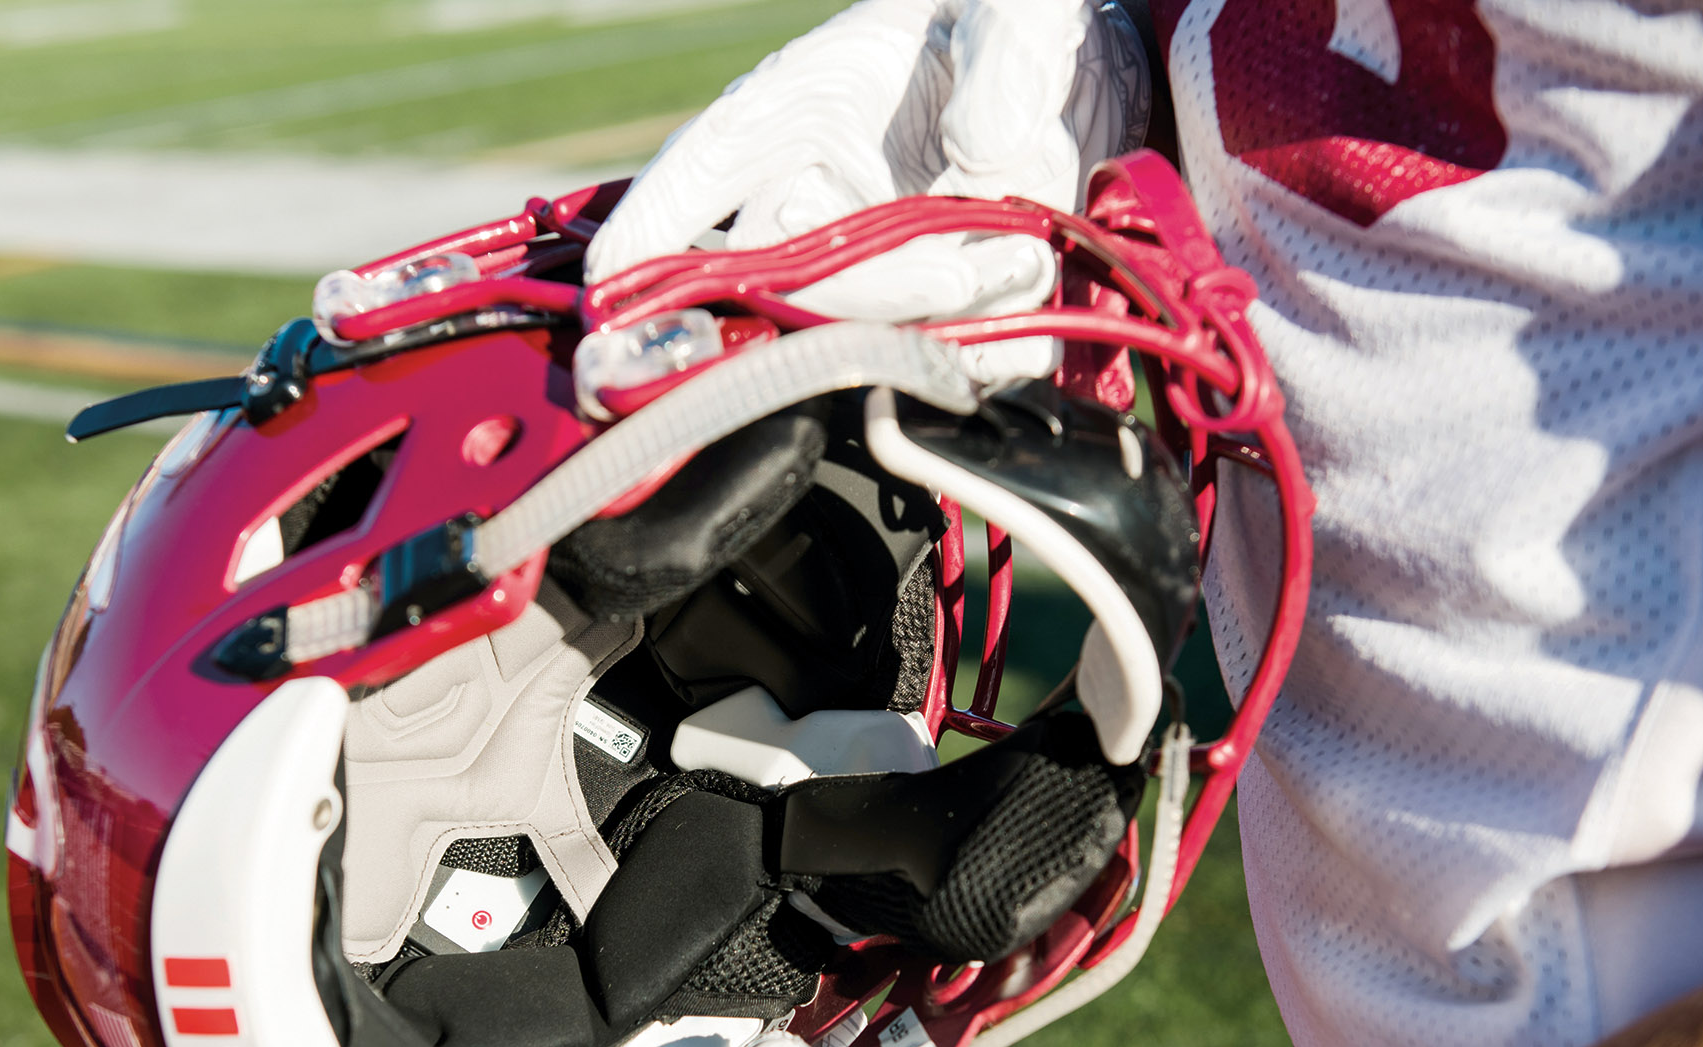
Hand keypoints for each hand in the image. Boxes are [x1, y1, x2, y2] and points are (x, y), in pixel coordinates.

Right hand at [586, 0, 1150, 379]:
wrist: (1091, 74)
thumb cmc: (1021, 20)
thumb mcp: (1015, 11)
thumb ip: (1002, 65)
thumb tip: (982, 153)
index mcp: (804, 109)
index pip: (704, 168)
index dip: (651, 225)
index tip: (611, 278)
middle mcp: (821, 197)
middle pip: (777, 278)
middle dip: (849, 298)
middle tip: (954, 278)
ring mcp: (874, 262)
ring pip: (854, 330)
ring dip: (934, 317)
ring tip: (1017, 256)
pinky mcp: (943, 310)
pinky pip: (945, 356)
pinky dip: (989, 341)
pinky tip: (1030, 280)